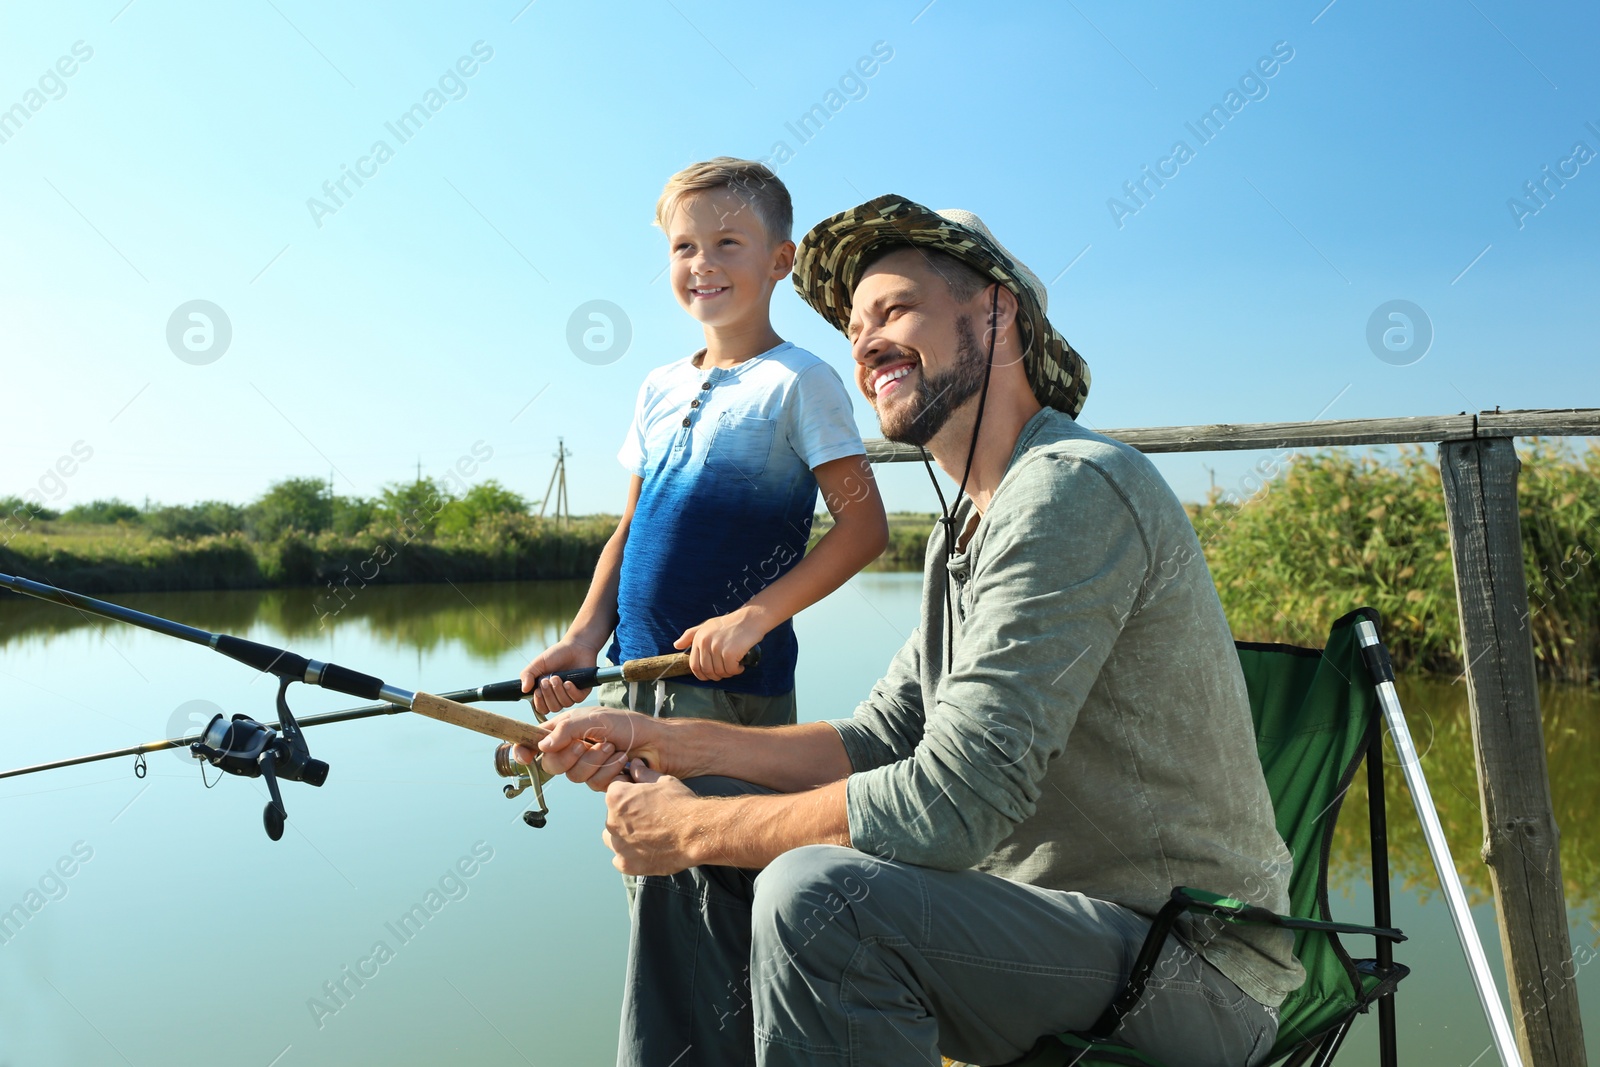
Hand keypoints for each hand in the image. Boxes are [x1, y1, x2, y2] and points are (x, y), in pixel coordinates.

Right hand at [515, 707, 664, 791]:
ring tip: (612, 747)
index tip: (523, 756)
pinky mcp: (602, 780)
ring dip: (595, 761)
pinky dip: (609, 770)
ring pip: (573, 776)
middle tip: (586, 744)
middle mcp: (573, 748)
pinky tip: (622, 760)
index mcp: (566, 729)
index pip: (536, 741)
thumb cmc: (628, 724)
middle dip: (569, 755)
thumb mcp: (594, 719)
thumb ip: (566, 730)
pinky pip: (594, 783)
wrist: (657, 742)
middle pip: (551, 763)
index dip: (525, 749)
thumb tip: (542, 746)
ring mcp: (587, 766)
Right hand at [519, 637, 601, 716]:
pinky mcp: (583, 691)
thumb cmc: (556, 655)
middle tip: (546, 680)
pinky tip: (568, 682)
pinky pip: (577, 699)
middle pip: (553, 708)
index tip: (537, 691)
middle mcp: (559, 695)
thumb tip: (523, 689)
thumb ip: (527, 675)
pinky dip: (571, 691)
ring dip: (558, 691)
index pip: (542, 708)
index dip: (539, 703)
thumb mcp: (538, 664)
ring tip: (557, 677)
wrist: (575, 646)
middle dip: (548, 695)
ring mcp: (571, 694)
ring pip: (565, 704)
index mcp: (547, 692)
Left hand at [602, 761, 702, 874]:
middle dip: (626, 814)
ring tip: (646, 835)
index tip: (642, 798)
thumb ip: (644, 774)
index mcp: (616, 797)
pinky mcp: (626, 864)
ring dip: (623, 835)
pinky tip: (646, 850)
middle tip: (649, 817)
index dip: (629, 792)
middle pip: (612, 815)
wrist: (696, 834)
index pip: (614, 790)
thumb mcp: (664, 782)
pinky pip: (619, 858)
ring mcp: (618, 845)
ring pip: (612, 838)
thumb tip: (634, 765)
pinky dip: (629, 856)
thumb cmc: (681, 804)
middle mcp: (611, 821)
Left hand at [674, 608, 765, 680]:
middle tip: (726, 671)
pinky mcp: (730, 652)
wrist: (750, 618)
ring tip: (735, 666)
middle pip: (707, 671)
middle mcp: (705, 643)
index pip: (694, 665)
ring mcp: (717, 648)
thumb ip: (690, 635)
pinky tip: (740, 665)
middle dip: (717, 675)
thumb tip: (676, 645)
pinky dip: (737, 671)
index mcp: (698, 638)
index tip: (711, 676)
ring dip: (729, 673)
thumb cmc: (729, 623)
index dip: (702, 675)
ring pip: (720, 672)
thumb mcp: (706, 625)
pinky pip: (731, 670)